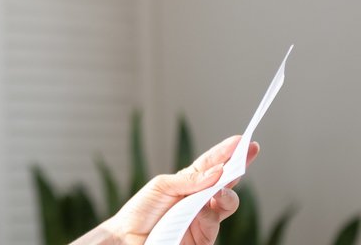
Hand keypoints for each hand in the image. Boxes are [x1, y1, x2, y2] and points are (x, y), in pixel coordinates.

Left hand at [97, 135, 259, 243]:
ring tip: (222, 184)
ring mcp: (204, 218)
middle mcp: (200, 199)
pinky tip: (205, 205)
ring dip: (226, 191)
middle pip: (227, 181)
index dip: (228, 152)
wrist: (127, 237)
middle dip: (238, 167)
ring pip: (227, 202)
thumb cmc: (142, 210)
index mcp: (190, 182)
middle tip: (246, 153)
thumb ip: (189, 180)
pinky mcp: (203, 237)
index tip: (244, 140)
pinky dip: (210, 213)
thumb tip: (218, 171)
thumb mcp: (161, 187)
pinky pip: (213, 224)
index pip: (212, 164)